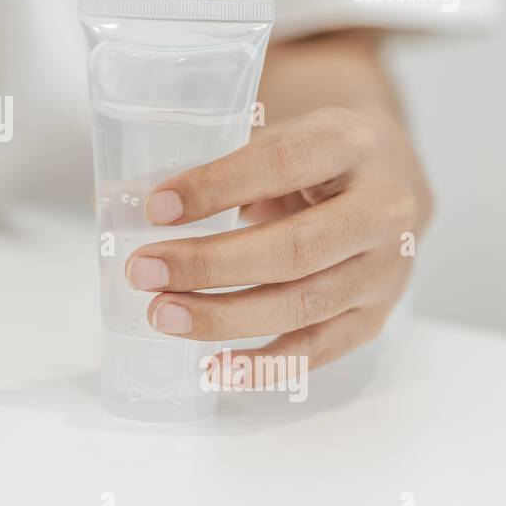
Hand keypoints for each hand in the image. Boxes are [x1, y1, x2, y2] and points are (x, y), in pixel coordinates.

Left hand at [124, 105, 431, 386]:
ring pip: (304, 304)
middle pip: (294, 248)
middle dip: (210, 265)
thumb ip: (210, 167)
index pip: (282, 164)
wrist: (386, 176)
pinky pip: (319, 350)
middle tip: (143, 272)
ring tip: (163, 314)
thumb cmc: (310, 158)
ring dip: (225, 317)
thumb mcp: (273, 138)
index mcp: (348, 142)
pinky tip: (212, 367)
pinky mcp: (375, 315)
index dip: (215, 187)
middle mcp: (382, 207)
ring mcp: (385, 269)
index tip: (155, 209)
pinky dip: (263, 365)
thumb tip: (118, 201)